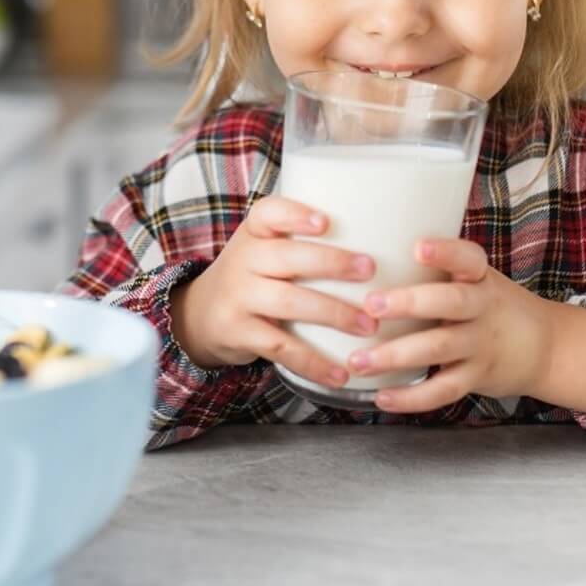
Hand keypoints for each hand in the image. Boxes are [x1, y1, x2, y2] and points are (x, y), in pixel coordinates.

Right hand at [169, 196, 378, 388]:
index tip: (326, 221)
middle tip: (370, 269)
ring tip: (368, 325)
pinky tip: (340, 373)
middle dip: (332, 263)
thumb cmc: (255, 274)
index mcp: (255, 231)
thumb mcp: (265, 246)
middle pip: (288, 257)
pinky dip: (314, 362)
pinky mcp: (238, 332)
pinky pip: (281, 347)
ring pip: (289, 302)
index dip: (296, 215)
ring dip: (333, 313)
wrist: (200, 314)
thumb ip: (305, 239)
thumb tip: (384, 237)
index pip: (269, 212)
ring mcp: (239, 296)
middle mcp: (243, 259)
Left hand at [347, 238, 550, 412]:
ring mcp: (481, 344)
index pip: (468, 258)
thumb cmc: (491, 306)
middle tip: (371, 305)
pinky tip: (382, 396)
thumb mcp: (477, 280)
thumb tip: (369, 258)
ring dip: (395, 355)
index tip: (418, 247)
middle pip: (452, 302)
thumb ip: (439, 271)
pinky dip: (412, 397)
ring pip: (441, 348)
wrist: (545, 347)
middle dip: (410, 303)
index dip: (445, 251)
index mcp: (480, 278)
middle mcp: (483, 308)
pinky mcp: (477, 377)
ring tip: (358, 361)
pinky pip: (444, 389)